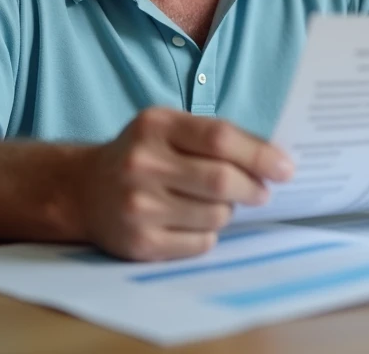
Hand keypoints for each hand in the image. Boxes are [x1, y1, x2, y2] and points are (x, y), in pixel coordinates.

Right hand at [79, 107, 293, 260]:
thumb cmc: (142, 155)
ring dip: (228, 211)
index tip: (285, 168)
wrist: (82, 190)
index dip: (259, 154)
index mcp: (155, 125)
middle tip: (262, 192)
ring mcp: (137, 205)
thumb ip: (215, 137)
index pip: (219, 138)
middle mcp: (142, 163)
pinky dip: (208, 233)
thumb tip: (274, 161)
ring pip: (215, 215)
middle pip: (220, 180)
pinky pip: (200, 243)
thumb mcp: (169, 129)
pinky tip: (192, 221)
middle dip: (253, 188)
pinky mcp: (139, 242)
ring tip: (215, 203)